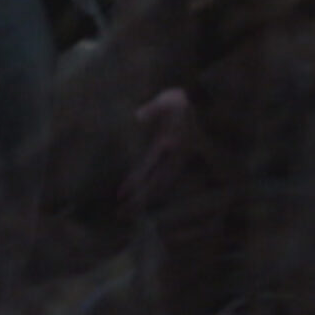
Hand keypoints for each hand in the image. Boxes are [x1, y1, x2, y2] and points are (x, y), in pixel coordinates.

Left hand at [120, 87, 202, 210]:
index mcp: (170, 144)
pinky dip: (148, 189)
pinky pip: (160, 179)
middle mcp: (173, 157)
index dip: (136, 182)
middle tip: (121, 214)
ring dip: (144, 199)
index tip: (121, 195)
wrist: (194, 105)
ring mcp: (174, 160)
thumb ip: (153, 108)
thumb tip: (137, 116)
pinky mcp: (172, 160)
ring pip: (159, 185)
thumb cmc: (177, 102)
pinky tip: (135, 196)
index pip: (150, 167)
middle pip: (155, 183)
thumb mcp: (168, 99)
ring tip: (127, 211)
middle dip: (139, 200)